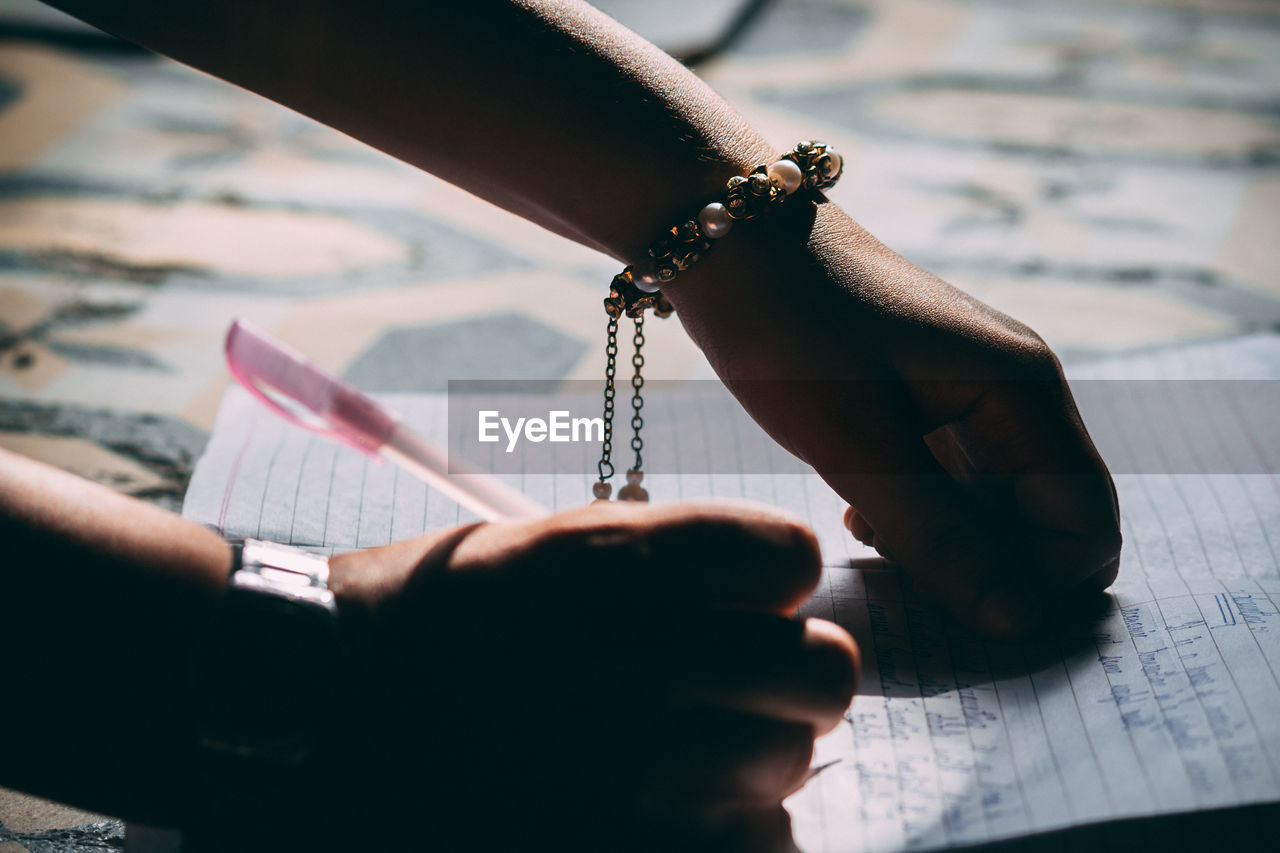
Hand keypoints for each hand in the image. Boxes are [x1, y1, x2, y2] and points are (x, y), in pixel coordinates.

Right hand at [326, 501, 857, 846]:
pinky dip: (732, 829)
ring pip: (793, 764)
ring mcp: (636, 774)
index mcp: (616, 563)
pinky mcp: (629, 848)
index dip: (767, 577)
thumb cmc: (431, 616)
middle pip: (823, 670)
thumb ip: (665, 558)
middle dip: (785, 672)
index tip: (734, 596)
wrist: (314, 711)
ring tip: (674, 748)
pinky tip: (671, 806)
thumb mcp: (537, 544)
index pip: (790, 557)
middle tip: (720, 681)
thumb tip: (780, 587)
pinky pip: (761, 846)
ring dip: (750, 755)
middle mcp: (639, 663)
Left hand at [667, 202, 1120, 638]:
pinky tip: (860, 506)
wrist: (730, 237)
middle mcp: (1015, 393)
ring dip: (946, 542)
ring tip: (871, 532)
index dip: (1035, 585)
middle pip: (1044, 518)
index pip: (1084, 524)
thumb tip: (1018, 622)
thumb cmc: (790, 327)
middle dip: (987, 568)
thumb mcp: (856, 443)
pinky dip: (918, 510)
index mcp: (1022, 394)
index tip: (951, 607)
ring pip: (993, 503)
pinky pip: (951, 478)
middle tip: (901, 576)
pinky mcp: (929, 396)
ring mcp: (973, 392)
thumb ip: (937, 535)